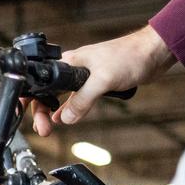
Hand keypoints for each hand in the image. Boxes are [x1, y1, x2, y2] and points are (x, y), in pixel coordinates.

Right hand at [30, 25, 174, 135]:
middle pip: (48, 92)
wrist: (153, 52)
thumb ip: (82, 99)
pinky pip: (76, 99)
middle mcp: (73, 69)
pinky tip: (64, 119)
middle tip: (43, 131)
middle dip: (40, 112)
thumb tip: (66, 118)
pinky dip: (68, 110)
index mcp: (70, 63)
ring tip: (47, 129)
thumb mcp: (103, 80)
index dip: (33, 102)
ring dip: (53, 113)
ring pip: (61, 97)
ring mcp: (85, 76)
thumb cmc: (130, 56)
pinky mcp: (96, 83)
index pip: (42, 84)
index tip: (31, 118)